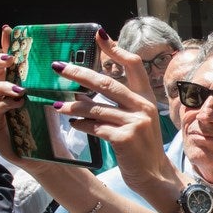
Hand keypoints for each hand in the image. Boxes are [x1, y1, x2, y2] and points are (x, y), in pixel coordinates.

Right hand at [0, 26, 57, 175]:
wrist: (47, 156)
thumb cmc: (48, 127)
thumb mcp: (52, 100)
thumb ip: (53, 83)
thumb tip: (66, 62)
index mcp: (14, 85)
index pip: (8, 62)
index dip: (5, 45)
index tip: (8, 30)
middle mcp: (0, 95)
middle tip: (10, 59)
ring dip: (4, 86)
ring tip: (20, 91)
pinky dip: (3, 106)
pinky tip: (16, 105)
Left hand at [49, 31, 178, 192]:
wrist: (155, 176)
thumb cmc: (142, 147)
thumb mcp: (136, 120)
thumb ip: (117, 105)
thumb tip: (84, 92)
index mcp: (146, 97)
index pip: (133, 66)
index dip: (116, 50)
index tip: (99, 36)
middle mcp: (143, 106)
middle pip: (106, 83)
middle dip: (79, 73)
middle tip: (59, 67)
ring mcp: (135, 123)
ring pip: (96, 107)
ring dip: (73, 106)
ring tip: (57, 105)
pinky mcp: (124, 139)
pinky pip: (95, 128)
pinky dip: (81, 126)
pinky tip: (73, 125)